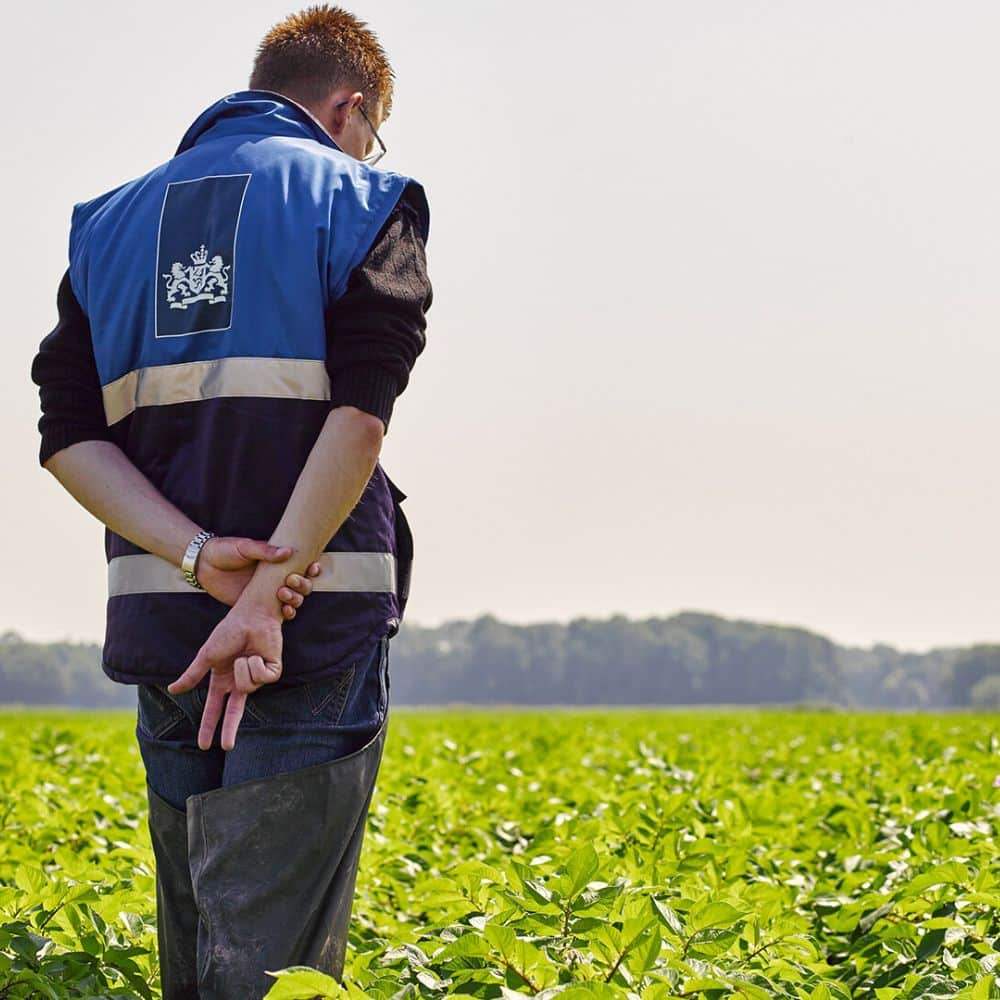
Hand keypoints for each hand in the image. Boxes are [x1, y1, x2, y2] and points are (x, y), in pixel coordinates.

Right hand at [166, 598, 283, 749]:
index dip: (208, 726)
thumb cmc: (229, 632)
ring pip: (247, 688)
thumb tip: (172, 690)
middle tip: (226, 747)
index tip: (203, 746)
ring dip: (243, 668)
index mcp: (222, 682)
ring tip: (245, 654)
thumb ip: (192, 675)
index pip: (214, 709)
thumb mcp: (207, 656)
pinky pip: (261, 678)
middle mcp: (239, 683)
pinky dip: (255, 664)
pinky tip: (256, 654)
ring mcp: (256, 678)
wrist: (252, 617)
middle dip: (229, 730)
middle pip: (234, 713)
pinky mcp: (272, 671)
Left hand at [195, 536, 320, 617]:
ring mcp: (268, 594)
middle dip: (303, 585)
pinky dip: (286, 613)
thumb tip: (288, 552)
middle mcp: (276, 579)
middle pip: (301, 586)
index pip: (302, 566)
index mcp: (277, 563)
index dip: (311, 569)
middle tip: (291, 581)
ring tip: (283, 595)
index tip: (313, 567)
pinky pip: (278, 614)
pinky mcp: (257, 607)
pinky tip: (285, 612)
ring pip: (293, 601)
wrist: (202, 565)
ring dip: (295, 600)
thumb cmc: (225, 550)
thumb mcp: (245, 547)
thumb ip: (265, 551)